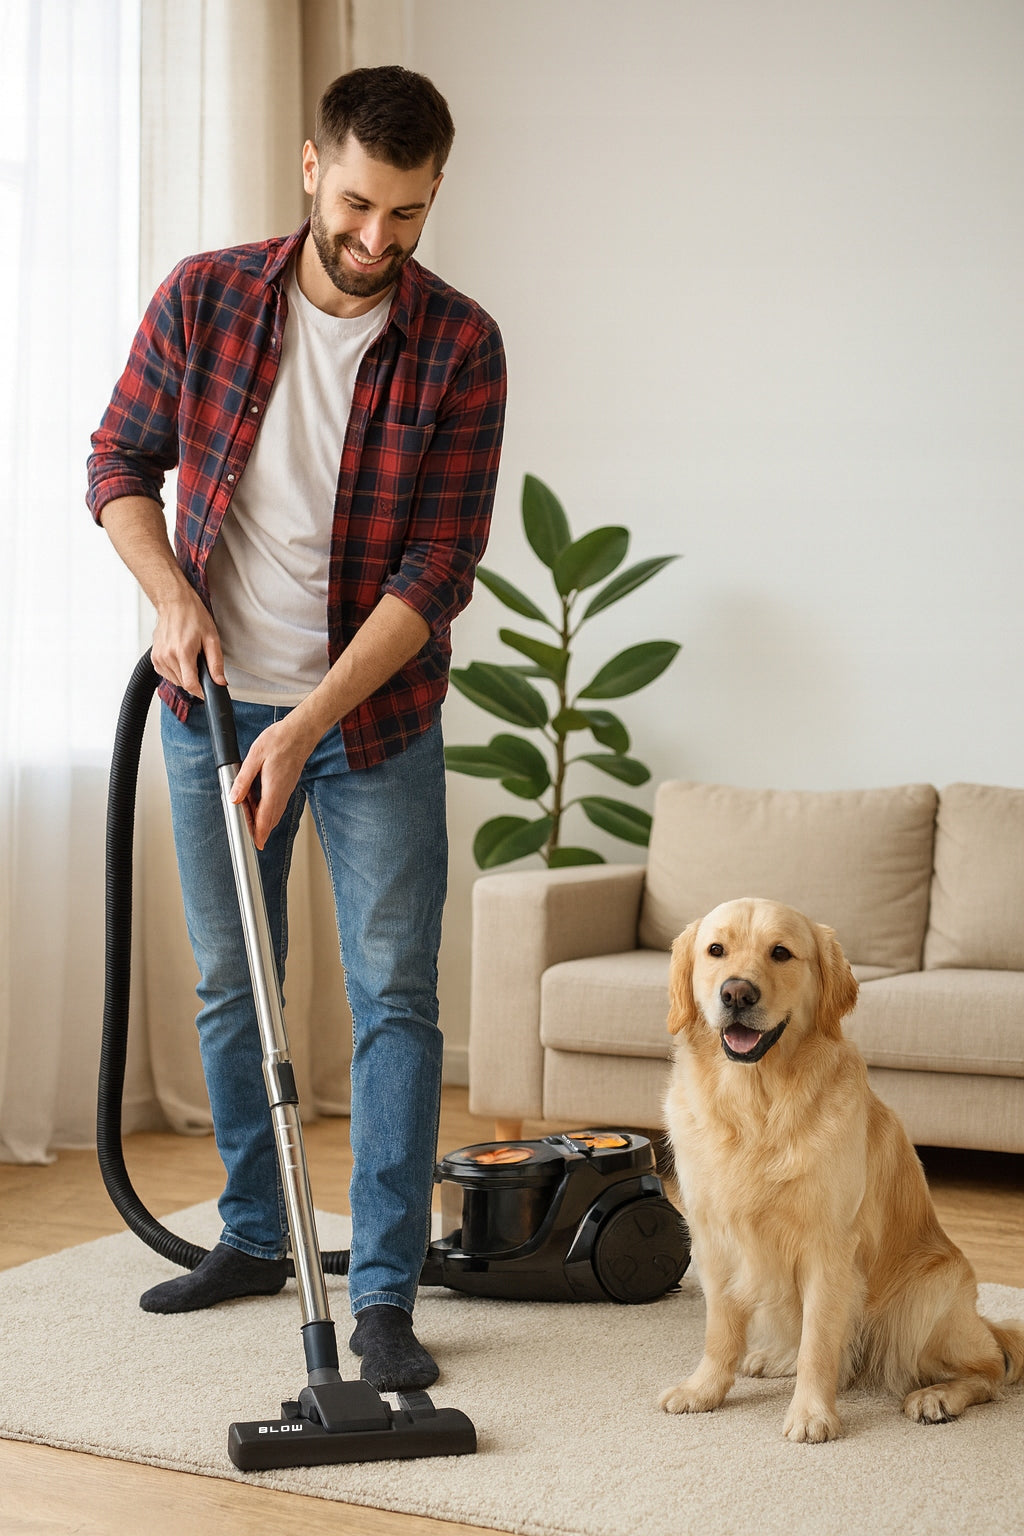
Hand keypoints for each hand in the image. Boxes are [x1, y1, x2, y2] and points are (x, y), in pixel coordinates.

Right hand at [152, 591, 225, 697]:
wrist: (174, 603)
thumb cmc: (192, 616)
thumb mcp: (211, 638)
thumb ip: (216, 663)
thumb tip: (220, 682)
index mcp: (182, 652)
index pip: (191, 684)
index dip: (201, 691)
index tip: (207, 692)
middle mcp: (167, 656)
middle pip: (183, 684)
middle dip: (195, 680)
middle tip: (201, 665)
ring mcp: (158, 657)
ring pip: (175, 681)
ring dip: (185, 676)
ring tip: (191, 659)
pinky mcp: (154, 658)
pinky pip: (166, 674)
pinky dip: (175, 672)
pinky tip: (181, 660)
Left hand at [229, 713, 319, 849]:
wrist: (301, 731)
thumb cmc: (280, 740)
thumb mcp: (254, 757)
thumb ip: (243, 780)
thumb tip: (234, 797)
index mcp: (273, 789)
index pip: (266, 819)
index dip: (260, 834)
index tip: (256, 846)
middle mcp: (282, 792)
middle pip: (270, 819)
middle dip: (259, 829)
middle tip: (246, 830)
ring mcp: (287, 789)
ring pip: (274, 811)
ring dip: (262, 817)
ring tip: (247, 811)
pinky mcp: (287, 784)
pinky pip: (277, 802)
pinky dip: (267, 807)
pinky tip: (257, 798)